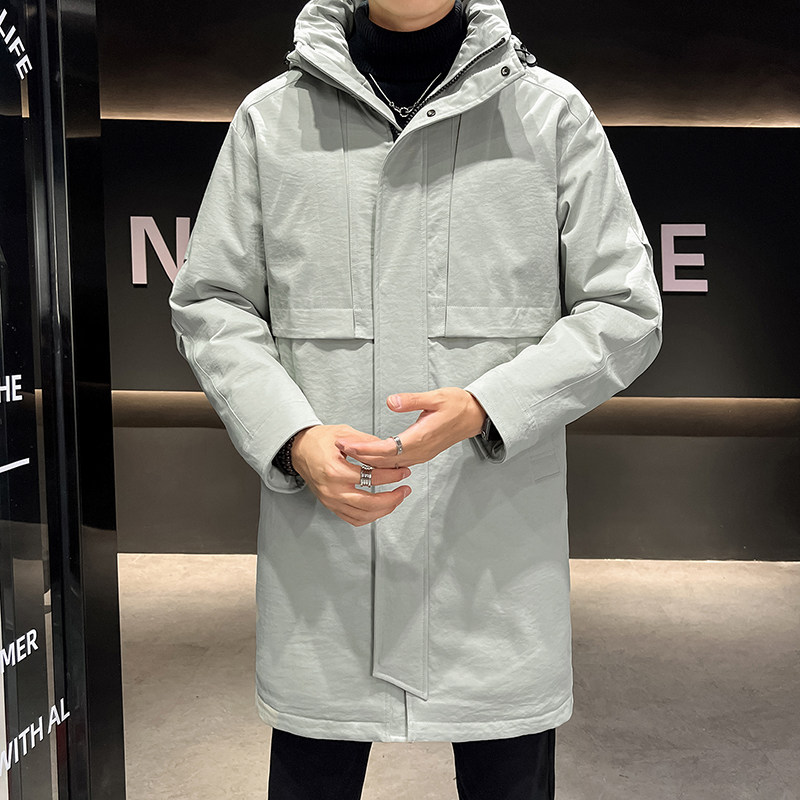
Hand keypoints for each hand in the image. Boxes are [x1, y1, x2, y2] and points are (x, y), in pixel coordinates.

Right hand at [292, 424, 411, 526]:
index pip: (371, 477)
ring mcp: (330, 500)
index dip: (391, 475)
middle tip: (404, 489)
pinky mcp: (330, 505)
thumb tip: (389, 448)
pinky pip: (353, 519)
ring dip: (384, 510)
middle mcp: (332, 489)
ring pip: (362, 515)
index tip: (403, 472)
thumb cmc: (318, 440)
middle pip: (369, 503)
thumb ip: (367, 441)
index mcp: (335, 470)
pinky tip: (380, 508)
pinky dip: (369, 517)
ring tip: (396, 499)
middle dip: (392, 498)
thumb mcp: (343, 433)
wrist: (299, 449)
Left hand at [334, 388, 486, 467]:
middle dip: (360, 455)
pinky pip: (397, 462)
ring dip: (368, 459)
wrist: (475, 416)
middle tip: (340, 446)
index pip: (387, 449)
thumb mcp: (436, 396)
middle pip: (384, 460)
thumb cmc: (458, 405)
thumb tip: (391, 401)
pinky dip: (380, 460)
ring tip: (349, 451)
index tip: (348, 444)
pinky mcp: (421, 453)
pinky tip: (369, 457)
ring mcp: (420, 455)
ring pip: (389, 464)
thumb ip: (412, 400)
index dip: (365, 449)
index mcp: (421, 438)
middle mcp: (419, 451)